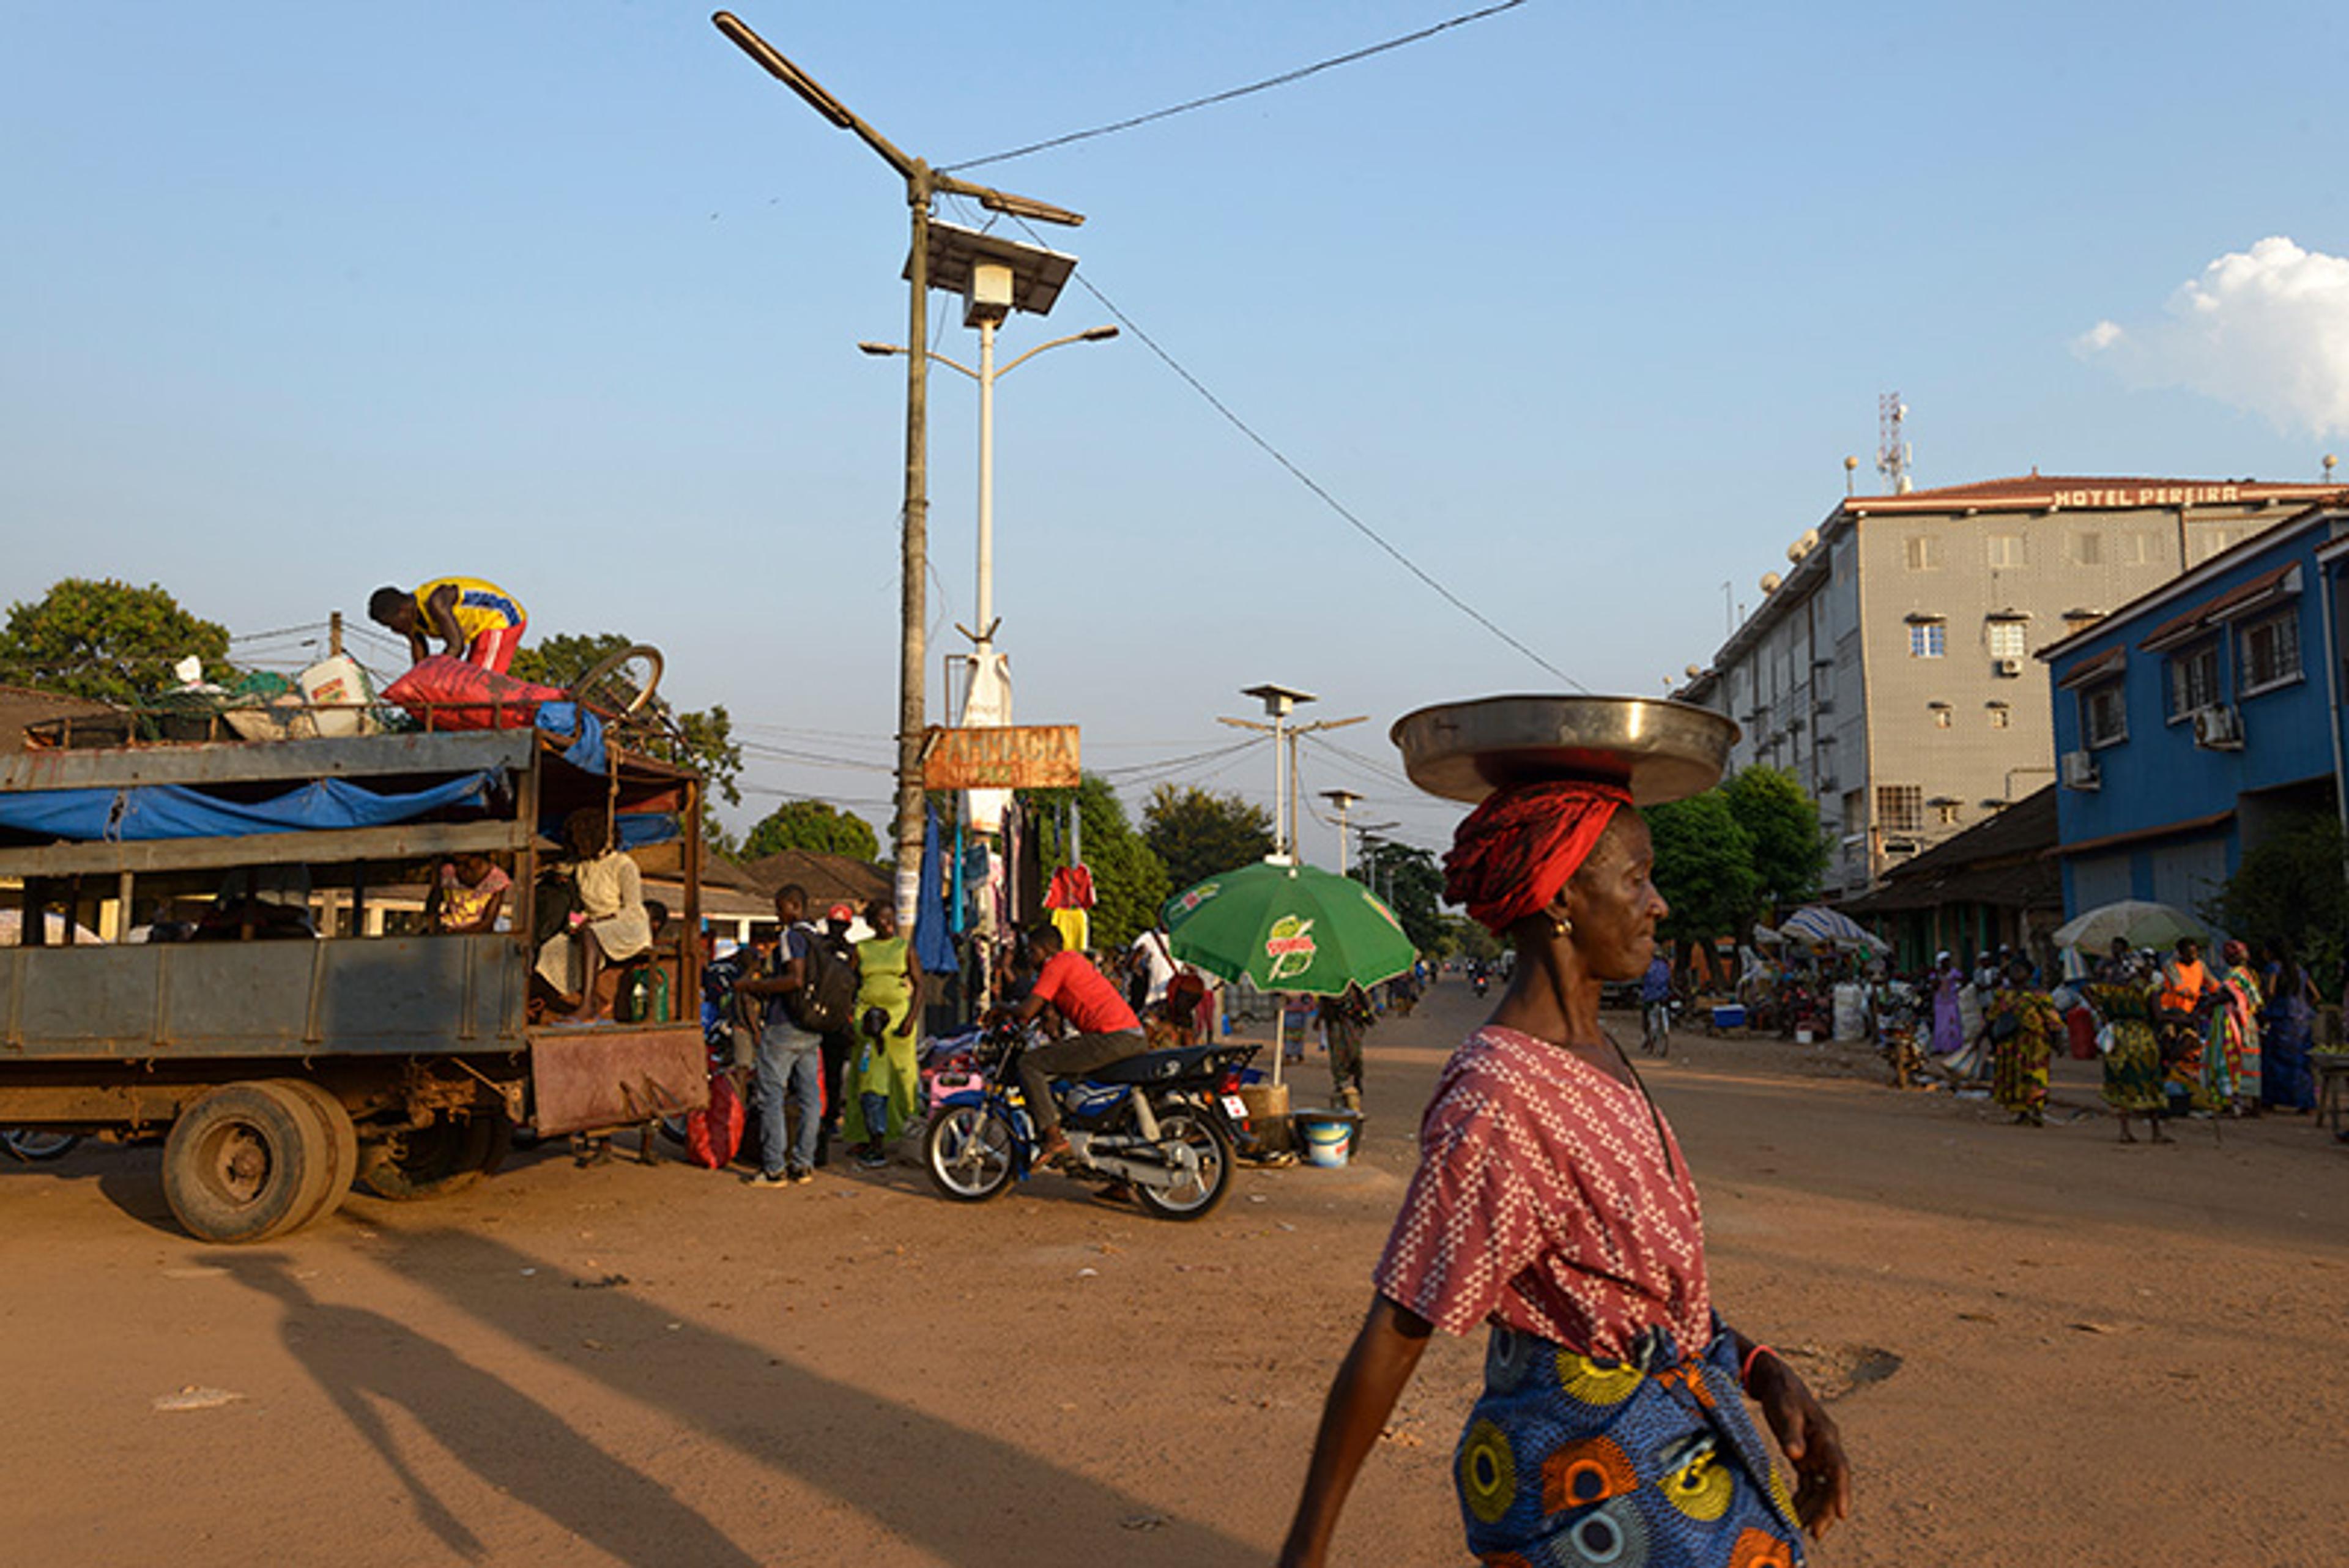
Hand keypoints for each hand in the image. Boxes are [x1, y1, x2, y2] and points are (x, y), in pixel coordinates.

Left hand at [1747, 1355, 1850, 1538]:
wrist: (1775, 1380)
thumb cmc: (1781, 1394)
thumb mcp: (1784, 1409)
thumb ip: (1790, 1432)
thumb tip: (1795, 1455)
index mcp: (1826, 1436)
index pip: (1839, 1468)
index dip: (1842, 1492)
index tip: (1843, 1514)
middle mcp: (1826, 1448)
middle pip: (1831, 1484)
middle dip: (1826, 1509)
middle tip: (1816, 1533)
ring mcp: (1817, 1454)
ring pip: (1821, 1487)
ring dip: (1815, 1508)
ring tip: (1804, 1530)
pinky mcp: (1805, 1457)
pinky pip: (1808, 1483)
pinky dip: (1803, 1499)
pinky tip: (1794, 1514)